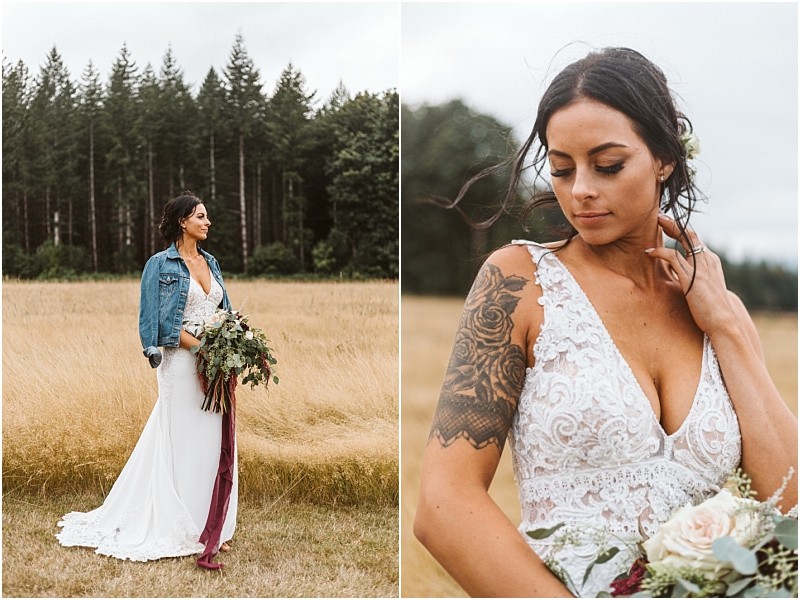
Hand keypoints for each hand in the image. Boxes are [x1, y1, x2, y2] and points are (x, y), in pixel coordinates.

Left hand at [646, 214, 736, 336]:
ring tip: (654, 223)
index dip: (680, 230)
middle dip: (674, 223)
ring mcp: (701, 266)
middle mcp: (707, 259)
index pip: (695, 239)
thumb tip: (678, 275)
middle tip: (659, 216)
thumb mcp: (702, 288)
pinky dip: (660, 252)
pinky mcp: (692, 276)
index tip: (667, 223)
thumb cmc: (711, 309)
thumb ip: (693, 277)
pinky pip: (673, 257)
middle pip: (690, 234)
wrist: (723, 321)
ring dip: (668, 229)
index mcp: (710, 261)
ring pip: (684, 239)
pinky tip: (649, 252)